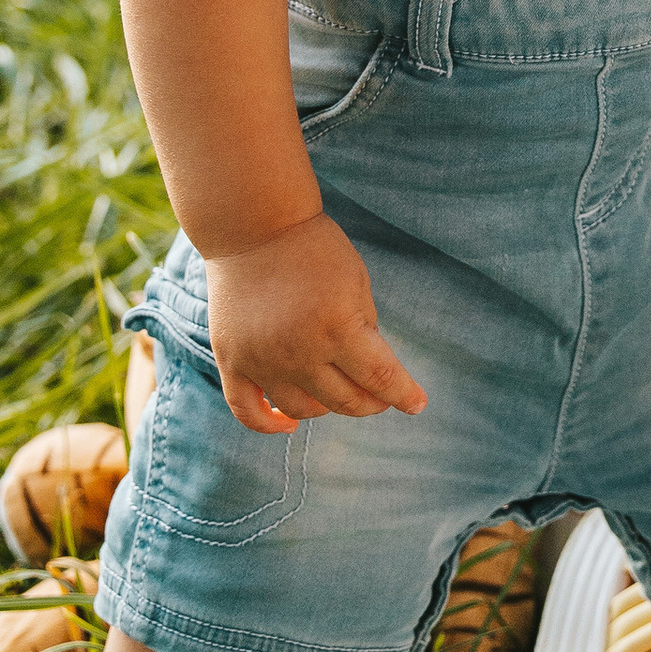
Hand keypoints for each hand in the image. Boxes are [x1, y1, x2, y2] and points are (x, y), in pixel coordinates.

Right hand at [202, 215, 427, 434]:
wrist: (253, 227)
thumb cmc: (314, 249)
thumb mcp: (357, 282)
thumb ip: (366, 330)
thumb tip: (372, 373)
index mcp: (339, 328)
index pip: (381, 379)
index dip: (404, 395)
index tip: (417, 403)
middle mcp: (300, 352)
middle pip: (345, 401)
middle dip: (371, 402)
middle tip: (379, 395)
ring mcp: (263, 361)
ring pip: (304, 410)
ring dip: (328, 408)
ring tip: (337, 394)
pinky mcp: (233, 361)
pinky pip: (247, 411)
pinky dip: (269, 424)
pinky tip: (288, 424)